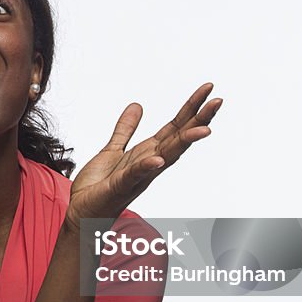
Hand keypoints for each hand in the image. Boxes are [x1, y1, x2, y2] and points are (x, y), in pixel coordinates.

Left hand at [66, 83, 221, 226]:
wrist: (83, 212)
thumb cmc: (99, 186)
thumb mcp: (113, 149)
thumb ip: (126, 129)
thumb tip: (137, 106)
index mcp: (148, 153)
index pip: (175, 127)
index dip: (191, 108)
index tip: (207, 89)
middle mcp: (149, 164)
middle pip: (179, 138)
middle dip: (199, 120)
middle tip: (218, 101)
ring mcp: (137, 177)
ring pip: (165, 156)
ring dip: (184, 143)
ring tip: (202, 129)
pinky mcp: (118, 187)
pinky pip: (133, 176)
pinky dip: (145, 167)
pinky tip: (157, 159)